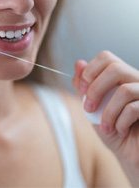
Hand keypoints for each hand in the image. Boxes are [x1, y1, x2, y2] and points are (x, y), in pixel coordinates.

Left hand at [73, 51, 138, 185]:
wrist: (130, 153)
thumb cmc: (112, 129)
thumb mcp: (92, 108)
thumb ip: (85, 88)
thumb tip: (78, 63)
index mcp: (120, 78)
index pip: (106, 57)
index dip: (89, 71)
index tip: (82, 90)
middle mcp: (136, 80)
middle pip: (115, 68)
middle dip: (95, 89)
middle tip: (88, 108)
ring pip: (125, 90)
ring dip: (108, 112)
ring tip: (105, 127)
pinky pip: (135, 108)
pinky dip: (121, 122)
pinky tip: (119, 130)